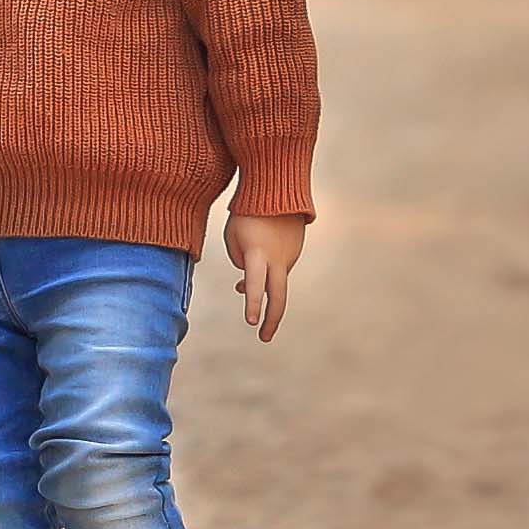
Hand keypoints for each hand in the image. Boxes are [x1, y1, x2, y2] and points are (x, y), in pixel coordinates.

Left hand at [227, 210, 304, 341]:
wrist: (277, 190)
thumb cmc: (246, 214)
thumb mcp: (233, 237)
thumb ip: (240, 262)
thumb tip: (250, 282)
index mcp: (258, 254)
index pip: (256, 285)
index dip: (253, 304)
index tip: (252, 322)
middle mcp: (277, 260)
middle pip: (278, 296)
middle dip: (271, 320)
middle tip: (264, 338)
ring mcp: (289, 257)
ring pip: (274, 280)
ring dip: (261, 287)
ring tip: (241, 285)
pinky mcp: (294, 252)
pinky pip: (278, 267)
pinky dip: (268, 271)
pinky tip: (259, 256)